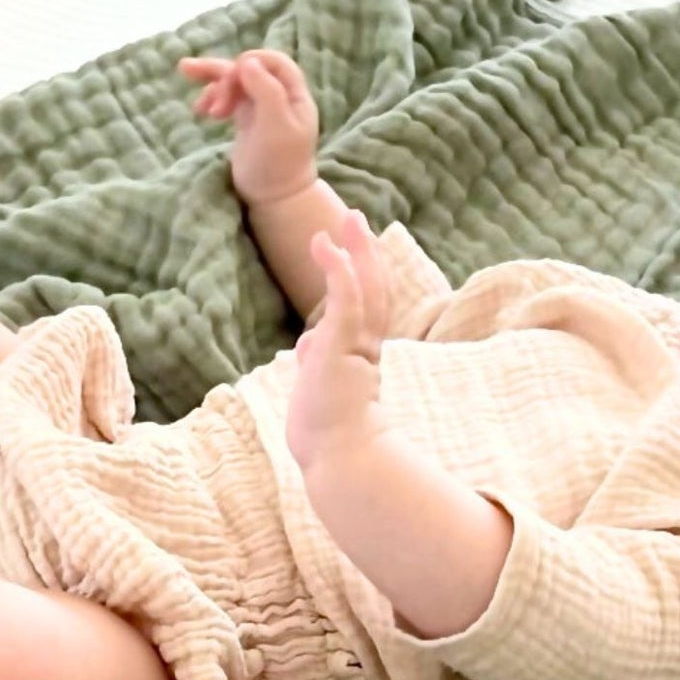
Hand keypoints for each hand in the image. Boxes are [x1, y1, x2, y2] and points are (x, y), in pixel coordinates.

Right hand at [178, 47, 318, 205]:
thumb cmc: (279, 163)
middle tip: (215, 106)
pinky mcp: (245, 118)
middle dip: (228, 80)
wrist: (273, 198)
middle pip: (249, 68)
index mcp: (294, 94)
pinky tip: (199, 110)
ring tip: (198, 107)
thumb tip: (246, 61)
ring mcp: (260, 106)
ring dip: (215, 86)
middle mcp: (278, 95)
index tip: (235, 77)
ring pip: (235, 81)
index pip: (273, 61)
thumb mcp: (277, 125)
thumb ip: (266, 90)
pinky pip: (227, 97)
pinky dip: (212, 98)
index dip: (252, 62)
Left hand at [285, 206, 389, 472]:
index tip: (350, 255)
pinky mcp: (343, 347)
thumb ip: (315, 363)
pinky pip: (344, 299)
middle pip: (373, 291)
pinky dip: (337, 270)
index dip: (362, 279)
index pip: (365, 312)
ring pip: (365, 289)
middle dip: (366, 254)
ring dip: (357, 251)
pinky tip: (325, 243)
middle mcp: (364, 350)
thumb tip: (306, 345)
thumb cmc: (328, 439)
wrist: (341, 460)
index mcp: (361, 360)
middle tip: (356, 221)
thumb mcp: (315, 391)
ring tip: (348, 219)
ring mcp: (356, 348)